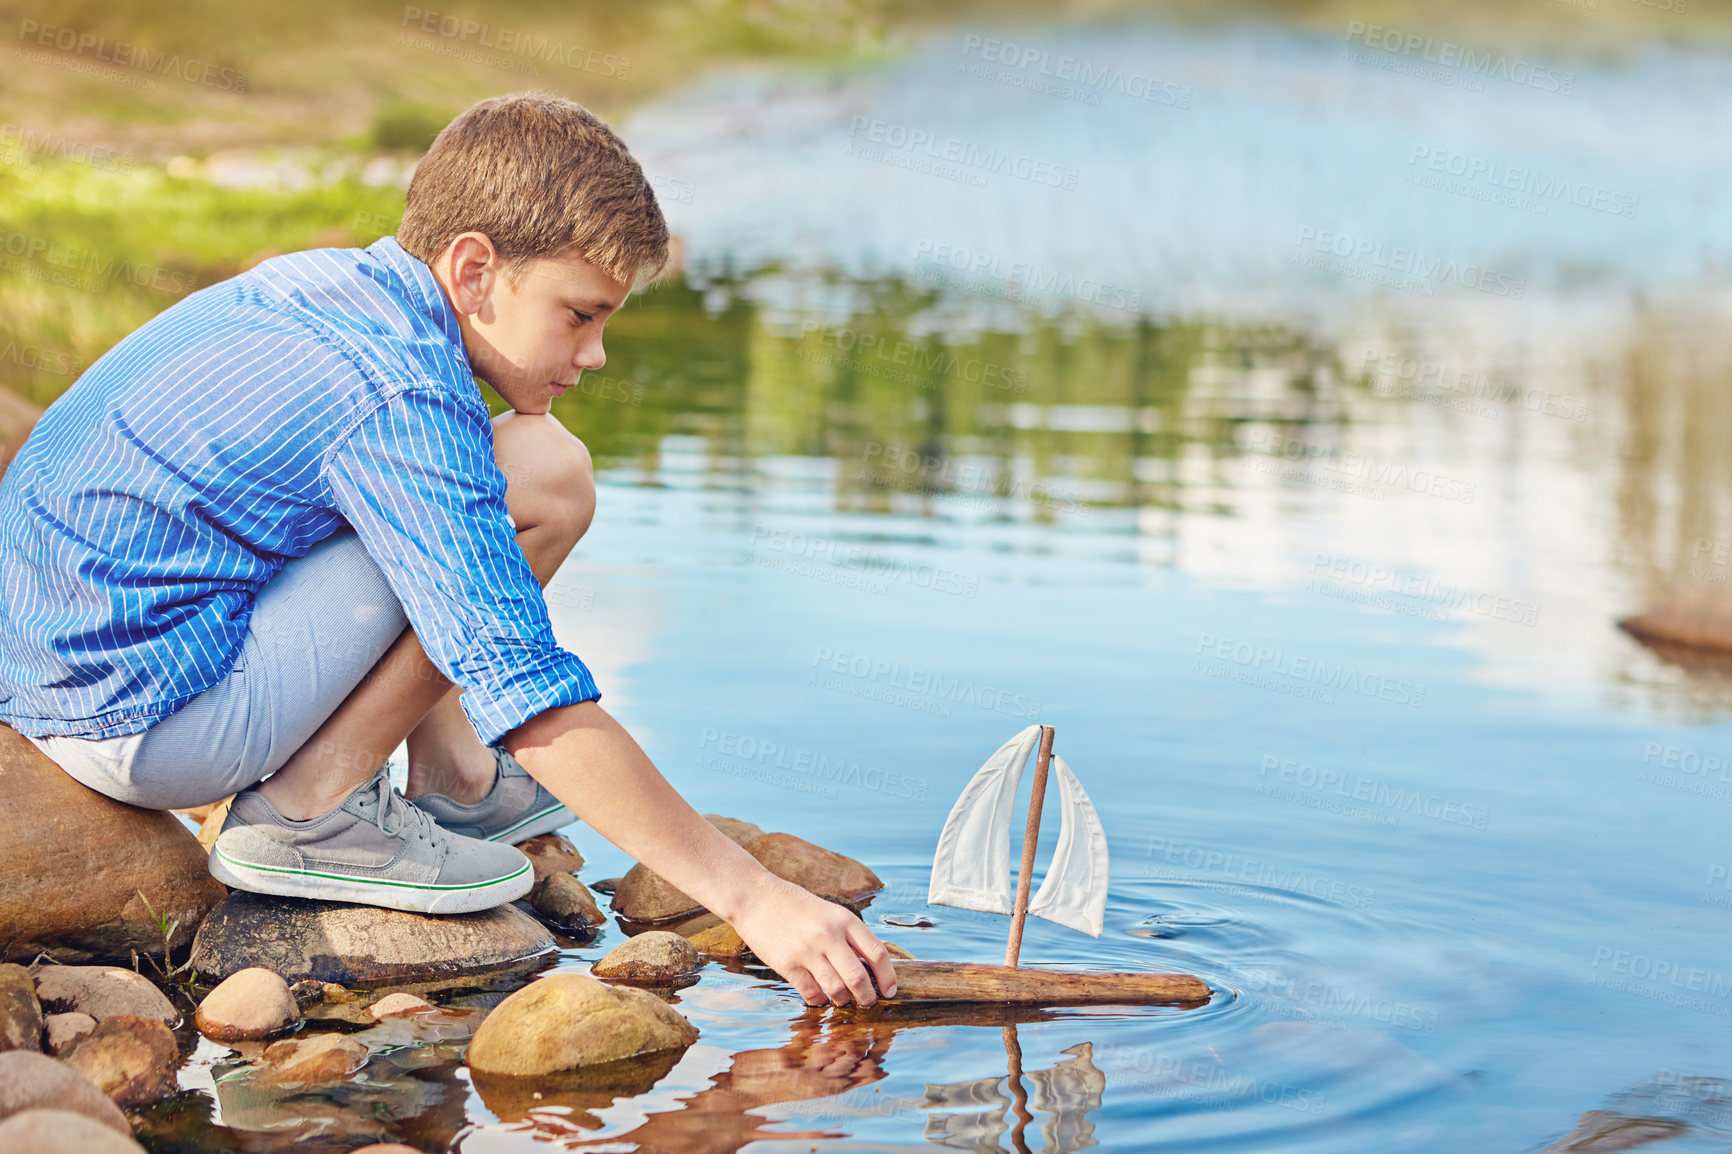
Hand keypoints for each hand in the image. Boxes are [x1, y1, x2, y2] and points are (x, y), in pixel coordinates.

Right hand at [730, 877, 898, 1006]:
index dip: (888, 977)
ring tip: (842, 999)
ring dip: (843, 1000)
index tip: (889, 991)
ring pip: (837, 990)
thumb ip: (848, 936)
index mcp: (844, 919)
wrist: (755, 897)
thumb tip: (869, 967)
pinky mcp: (788, 964)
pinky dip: (819, 999)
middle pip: (859, 977)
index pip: (877, 953)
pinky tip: (819, 995)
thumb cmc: (794, 905)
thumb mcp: (829, 912)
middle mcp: (829, 935)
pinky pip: (812, 993)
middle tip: (867, 1002)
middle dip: (867, 996)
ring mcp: (807, 951)